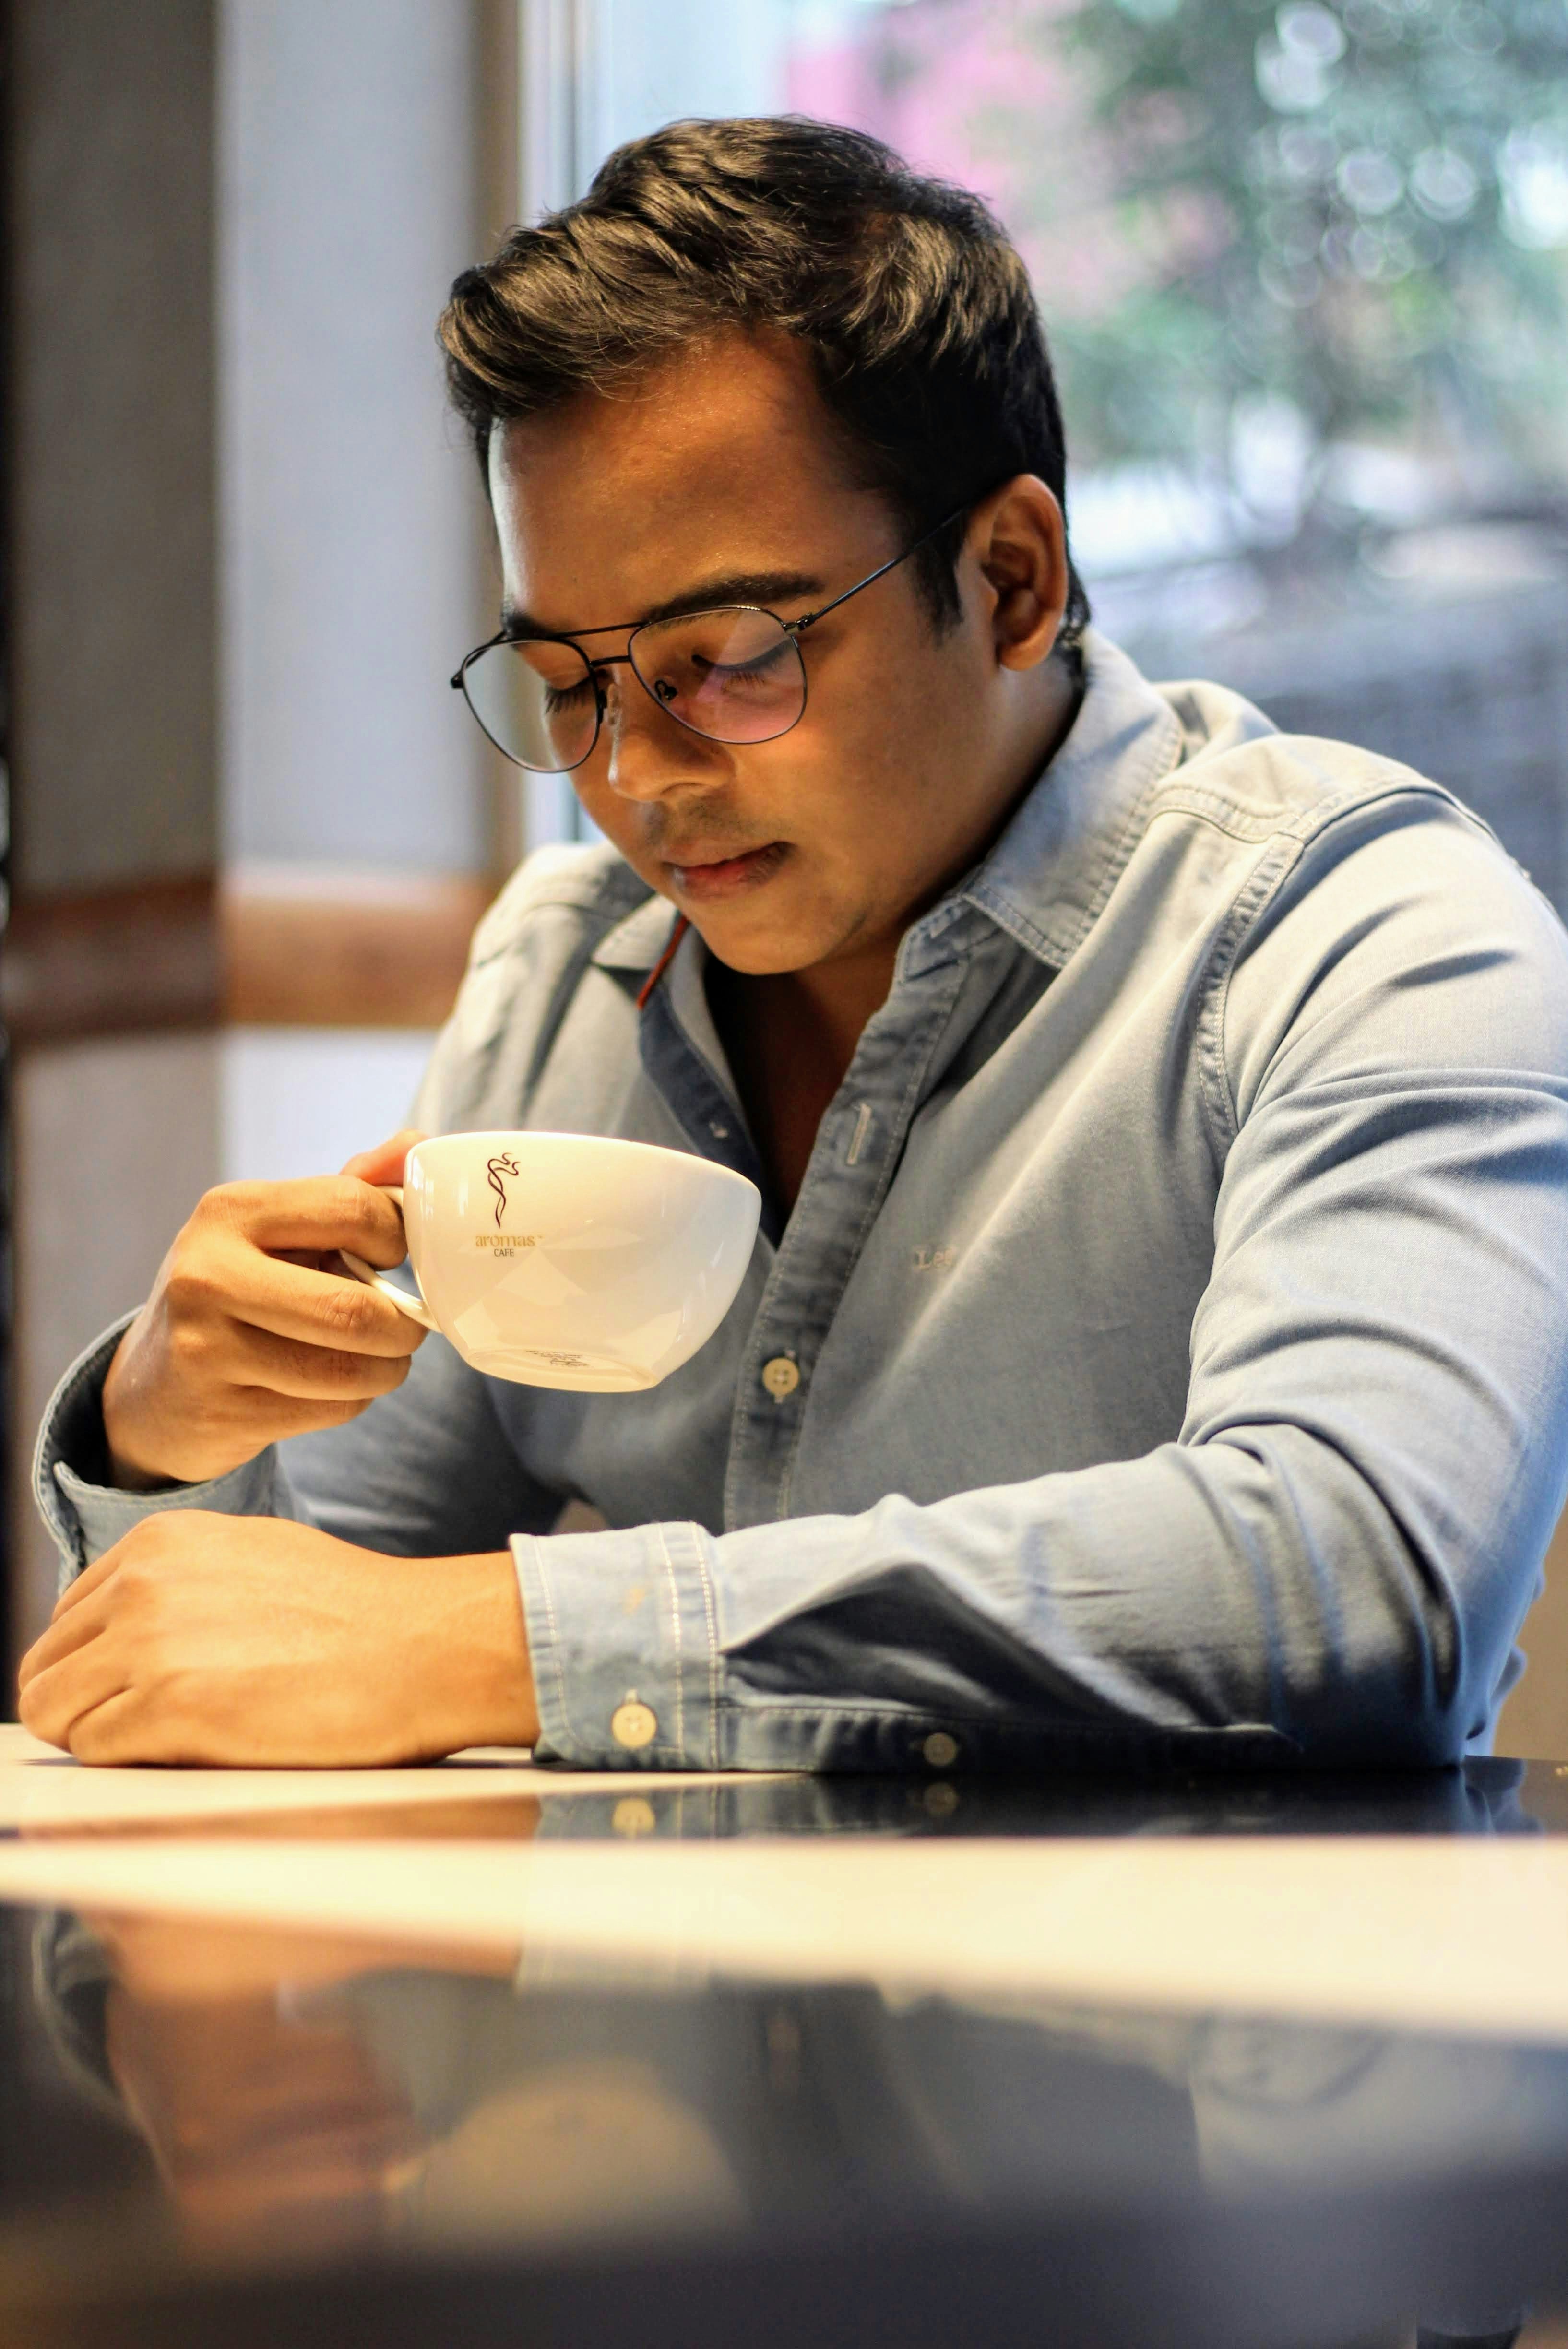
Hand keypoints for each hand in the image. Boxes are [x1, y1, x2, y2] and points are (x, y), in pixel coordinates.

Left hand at [16, 1512, 539, 1764]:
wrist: (421, 1646)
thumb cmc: (356, 1613)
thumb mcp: (253, 1557)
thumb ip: (180, 1582)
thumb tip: (131, 1626)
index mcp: (160, 1541)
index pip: (68, 1616)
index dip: (93, 1664)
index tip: (131, 1690)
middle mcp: (142, 1583)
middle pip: (47, 1665)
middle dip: (82, 1703)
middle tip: (140, 1729)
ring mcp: (150, 1644)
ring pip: (54, 1711)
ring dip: (97, 1736)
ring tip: (164, 1744)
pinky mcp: (169, 1708)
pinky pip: (94, 1750)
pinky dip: (126, 1764)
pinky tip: (185, 1754)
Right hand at [102, 1131, 428, 1489]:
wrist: (155, 1389)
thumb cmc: (238, 1293)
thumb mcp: (276, 1230)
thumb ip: (350, 1190)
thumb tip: (414, 1149)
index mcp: (228, 1212)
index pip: (352, 1209)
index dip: (396, 1238)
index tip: (392, 1258)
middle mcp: (206, 1275)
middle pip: (354, 1308)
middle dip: (404, 1326)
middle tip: (406, 1328)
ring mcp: (206, 1349)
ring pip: (349, 1369)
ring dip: (387, 1369)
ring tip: (378, 1360)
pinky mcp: (220, 1412)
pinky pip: (332, 1409)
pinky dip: (353, 1400)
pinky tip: (330, 1387)